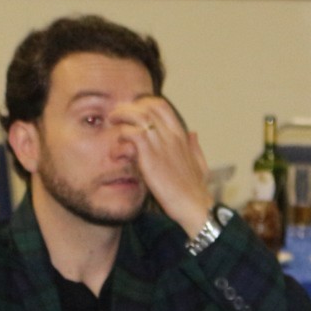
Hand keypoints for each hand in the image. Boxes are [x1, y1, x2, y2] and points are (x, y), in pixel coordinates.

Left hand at [107, 95, 212, 235]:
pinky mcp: (150, 157)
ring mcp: (161, 144)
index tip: (130, 113)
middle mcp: (171, 135)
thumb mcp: (199, 163)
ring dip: (121, 117)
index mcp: (181, 135)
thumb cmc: (195, 189)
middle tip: (115, 116)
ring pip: (137, 116)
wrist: (194, 205)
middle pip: (146, 106)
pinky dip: (121, 137)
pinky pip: (131, 135)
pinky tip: (117, 149)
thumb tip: (193, 133)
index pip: (160, 106)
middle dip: (127, 108)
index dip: (142, 105)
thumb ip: (194, 147)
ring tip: (111, 125)